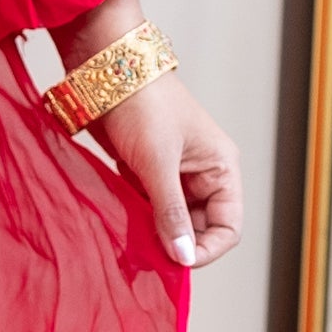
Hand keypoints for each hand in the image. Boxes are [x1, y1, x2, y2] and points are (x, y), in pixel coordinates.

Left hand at [99, 72, 247, 270]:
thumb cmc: (141, 104)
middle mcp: (202, 175)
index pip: (228, 226)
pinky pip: (149, 209)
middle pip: (200, 228)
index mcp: (221, 168)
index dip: (207, 249)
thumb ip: (170, 212)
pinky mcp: (146, 174)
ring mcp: (174, 175)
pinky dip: (138, 220)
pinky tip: (124, 223)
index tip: (177, 261)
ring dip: (155, 234)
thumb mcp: (158, 162)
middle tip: (148, 255)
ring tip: (134, 241)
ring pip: (172, 221)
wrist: (103, 71)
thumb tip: (183, 257)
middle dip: (177, 244)